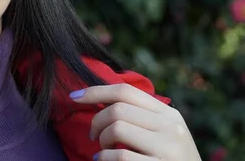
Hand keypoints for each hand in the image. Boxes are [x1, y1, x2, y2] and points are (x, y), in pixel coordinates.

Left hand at [70, 84, 200, 160]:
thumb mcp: (165, 134)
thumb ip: (142, 117)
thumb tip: (101, 98)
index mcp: (169, 114)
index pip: (125, 91)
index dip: (95, 91)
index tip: (74, 97)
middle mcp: (171, 127)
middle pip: (118, 109)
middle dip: (96, 121)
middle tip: (93, 136)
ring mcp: (168, 149)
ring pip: (117, 128)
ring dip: (101, 141)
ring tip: (102, 149)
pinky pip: (120, 156)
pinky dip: (104, 158)